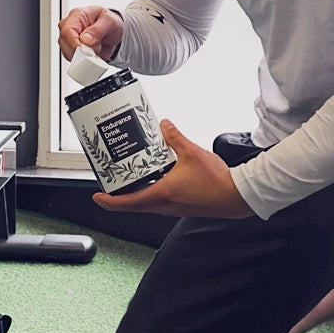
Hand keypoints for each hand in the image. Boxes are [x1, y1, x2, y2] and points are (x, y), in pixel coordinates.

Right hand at [58, 5, 122, 60]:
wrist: (112, 32)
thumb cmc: (109, 23)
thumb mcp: (110, 22)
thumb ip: (98, 30)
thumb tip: (85, 39)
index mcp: (76, 15)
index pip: (67, 31)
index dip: (75, 44)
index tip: (86, 52)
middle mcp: (68, 26)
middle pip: (65, 44)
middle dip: (81, 52)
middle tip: (96, 50)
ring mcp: (68, 39)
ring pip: (68, 53)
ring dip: (83, 57)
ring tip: (97, 49)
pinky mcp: (70, 49)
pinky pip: (73, 59)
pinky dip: (84, 61)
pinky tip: (93, 54)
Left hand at [93, 120, 252, 218]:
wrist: (236, 195)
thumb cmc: (217, 181)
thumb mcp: (192, 152)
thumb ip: (175, 137)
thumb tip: (163, 124)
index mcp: (161, 194)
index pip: (126, 202)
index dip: (107, 200)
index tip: (97, 194)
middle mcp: (164, 205)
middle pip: (132, 205)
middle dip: (117, 196)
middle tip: (109, 182)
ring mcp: (172, 208)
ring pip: (145, 204)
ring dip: (134, 193)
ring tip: (130, 176)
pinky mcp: (181, 206)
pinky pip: (158, 201)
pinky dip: (150, 191)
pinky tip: (156, 176)